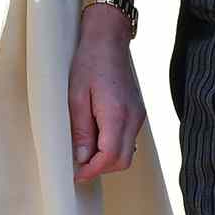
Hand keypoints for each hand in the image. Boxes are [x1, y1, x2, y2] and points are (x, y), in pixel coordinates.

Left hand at [69, 6, 144, 183]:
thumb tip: (82, 158)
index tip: (76, 174)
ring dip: (107, 158)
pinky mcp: (137, 113)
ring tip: (85, 150)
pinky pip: (128, 139)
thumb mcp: (76, 97)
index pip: (110, 156)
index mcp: (116, 114)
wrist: (109, 40)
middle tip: (79, 165)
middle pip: (122, 161)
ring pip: (127, 152)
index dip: (92, 170)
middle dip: (100, 168)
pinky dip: (113, 146)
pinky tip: (96, 137)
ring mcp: (138, 116)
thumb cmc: (89, 63)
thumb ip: (81, 130)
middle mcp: (133, 118)